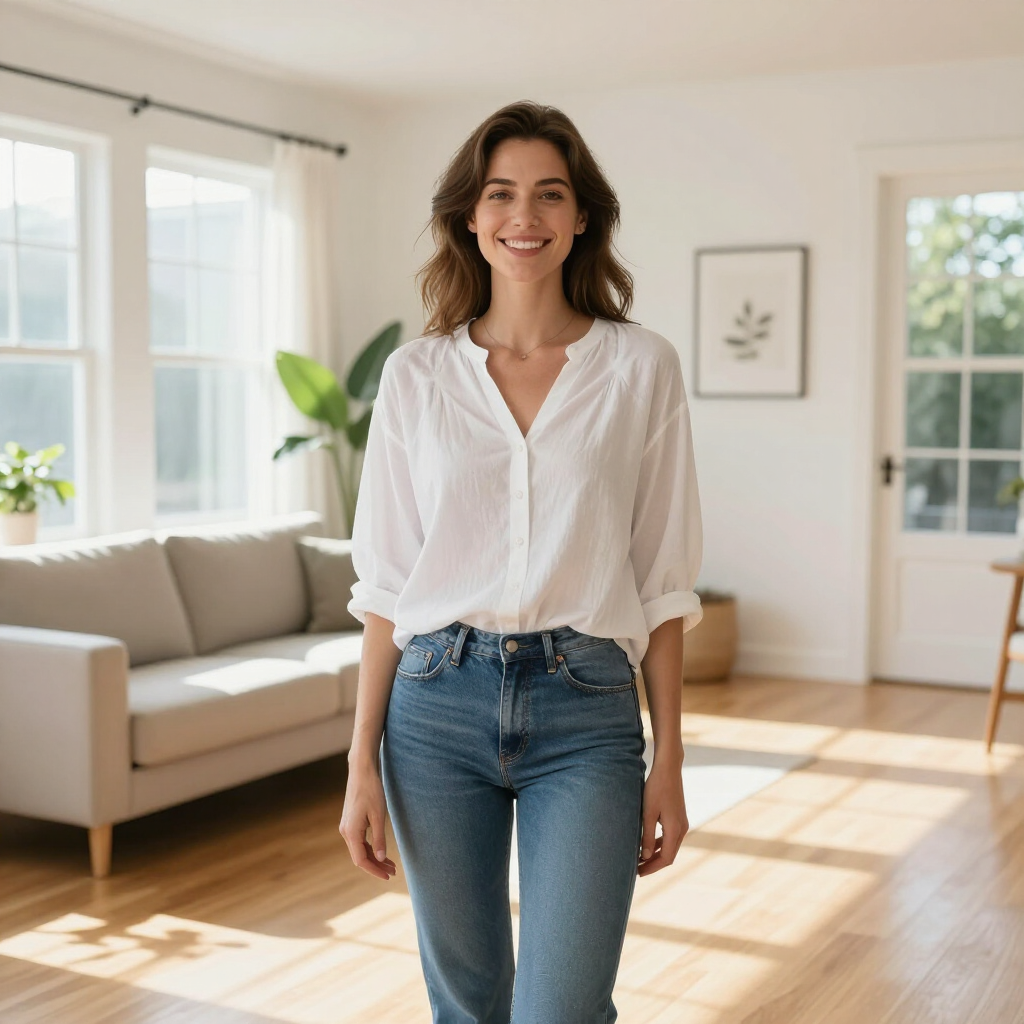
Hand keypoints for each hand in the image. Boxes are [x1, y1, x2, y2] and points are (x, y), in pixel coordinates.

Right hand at [339, 758, 396, 880]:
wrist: (362, 771)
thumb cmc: (371, 791)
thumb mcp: (378, 815)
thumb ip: (379, 838)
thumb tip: (380, 858)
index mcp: (351, 832)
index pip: (361, 860)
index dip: (375, 870)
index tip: (388, 876)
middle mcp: (346, 832)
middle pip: (360, 857)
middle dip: (377, 865)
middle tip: (393, 872)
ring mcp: (347, 827)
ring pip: (360, 849)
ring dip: (374, 857)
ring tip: (391, 864)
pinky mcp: (351, 822)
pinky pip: (360, 841)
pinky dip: (370, 848)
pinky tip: (381, 851)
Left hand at [637, 756, 687, 876]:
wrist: (669, 768)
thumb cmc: (656, 788)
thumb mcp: (648, 813)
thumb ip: (646, 836)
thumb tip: (644, 856)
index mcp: (675, 830)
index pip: (665, 858)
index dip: (652, 867)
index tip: (638, 873)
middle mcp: (682, 829)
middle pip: (669, 855)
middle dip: (653, 864)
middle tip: (637, 870)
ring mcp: (681, 823)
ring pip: (669, 846)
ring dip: (655, 854)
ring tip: (640, 859)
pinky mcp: (678, 817)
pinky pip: (670, 837)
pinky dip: (659, 844)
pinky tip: (646, 844)